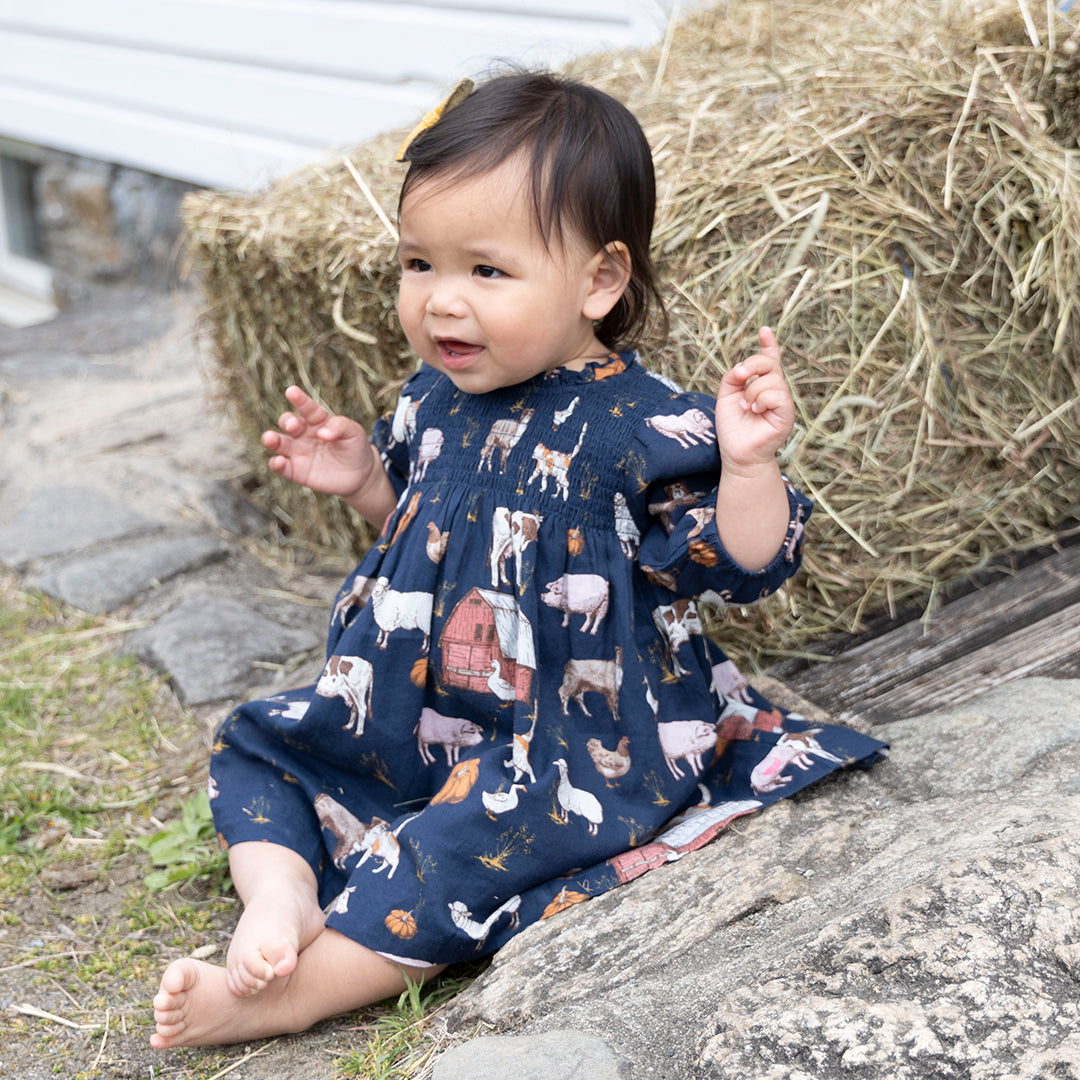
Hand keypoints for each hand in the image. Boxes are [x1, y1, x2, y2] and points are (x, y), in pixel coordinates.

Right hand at [262, 386, 375, 497]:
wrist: (359, 474)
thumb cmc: (354, 447)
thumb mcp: (354, 432)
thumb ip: (339, 427)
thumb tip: (322, 433)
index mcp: (317, 420)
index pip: (306, 407)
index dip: (299, 399)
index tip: (291, 391)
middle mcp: (303, 433)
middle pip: (288, 422)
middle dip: (287, 421)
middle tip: (294, 425)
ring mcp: (298, 452)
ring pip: (278, 443)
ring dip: (271, 439)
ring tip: (270, 438)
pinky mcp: (296, 471)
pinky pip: (281, 467)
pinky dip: (276, 464)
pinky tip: (278, 462)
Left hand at [714, 326, 795, 470]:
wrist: (736, 453)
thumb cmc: (732, 427)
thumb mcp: (726, 396)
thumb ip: (733, 377)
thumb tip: (742, 368)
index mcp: (761, 385)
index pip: (770, 360)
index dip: (769, 344)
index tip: (764, 330)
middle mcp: (775, 391)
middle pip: (769, 363)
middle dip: (751, 365)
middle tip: (738, 377)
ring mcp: (783, 402)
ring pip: (771, 380)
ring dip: (752, 391)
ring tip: (746, 407)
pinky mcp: (787, 414)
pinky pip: (777, 395)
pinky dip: (761, 400)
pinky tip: (755, 411)